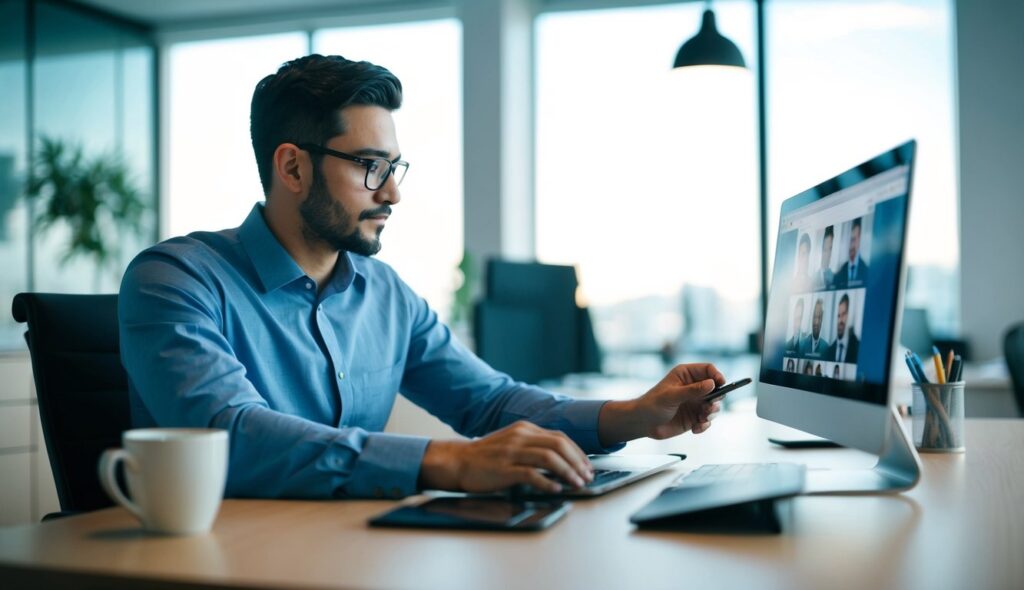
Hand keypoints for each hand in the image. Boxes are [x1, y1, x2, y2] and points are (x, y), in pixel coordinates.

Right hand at [419, 421, 593, 493]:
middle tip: (587, 476)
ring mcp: (512, 451)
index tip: (586, 466)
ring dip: (568, 472)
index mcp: (524, 429)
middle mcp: (520, 436)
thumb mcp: (512, 442)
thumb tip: (560, 459)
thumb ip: (533, 446)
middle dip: (577, 461)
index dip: (577, 452)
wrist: (458, 461)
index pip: (560, 436)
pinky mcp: (504, 468)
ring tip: (577, 484)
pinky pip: (531, 474)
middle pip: (559, 444)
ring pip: (549, 457)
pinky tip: (556, 489)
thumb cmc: (486, 456)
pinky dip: (547, 482)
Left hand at [598, 363, 725, 445]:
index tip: (721, 385)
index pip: (708, 370)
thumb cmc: (652, 404)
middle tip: (708, 408)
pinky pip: (708, 420)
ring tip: (701, 419)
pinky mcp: (695, 417)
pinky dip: (704, 425)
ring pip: (714, 405)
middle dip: (716, 399)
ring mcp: (695, 402)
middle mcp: (694, 387)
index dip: (717, 375)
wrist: (643, 423)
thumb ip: (692, 390)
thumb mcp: (671, 396)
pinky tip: (695, 428)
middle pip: (716, 389)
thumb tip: (712, 384)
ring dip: (711, 413)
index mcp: (686, 375)